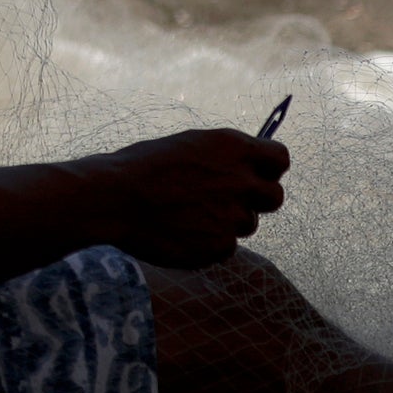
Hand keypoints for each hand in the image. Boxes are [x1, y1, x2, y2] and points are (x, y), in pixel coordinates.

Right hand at [73, 128, 288, 267]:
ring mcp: (233, 217)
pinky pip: (226, 246)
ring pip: (247, 224)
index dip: (268, 168)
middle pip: (274, 197)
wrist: (112, 200)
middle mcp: (241, 181)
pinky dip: (207, 242)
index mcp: (234, 148)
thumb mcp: (188, 146)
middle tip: (226, 200)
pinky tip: (179, 231)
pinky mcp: (220, 246)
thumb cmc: (142, 167)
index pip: (280, 158)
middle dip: (255, 200)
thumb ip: (225, 158)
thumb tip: (246, 168)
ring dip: (226, 221)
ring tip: (188, 214)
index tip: (256, 173)